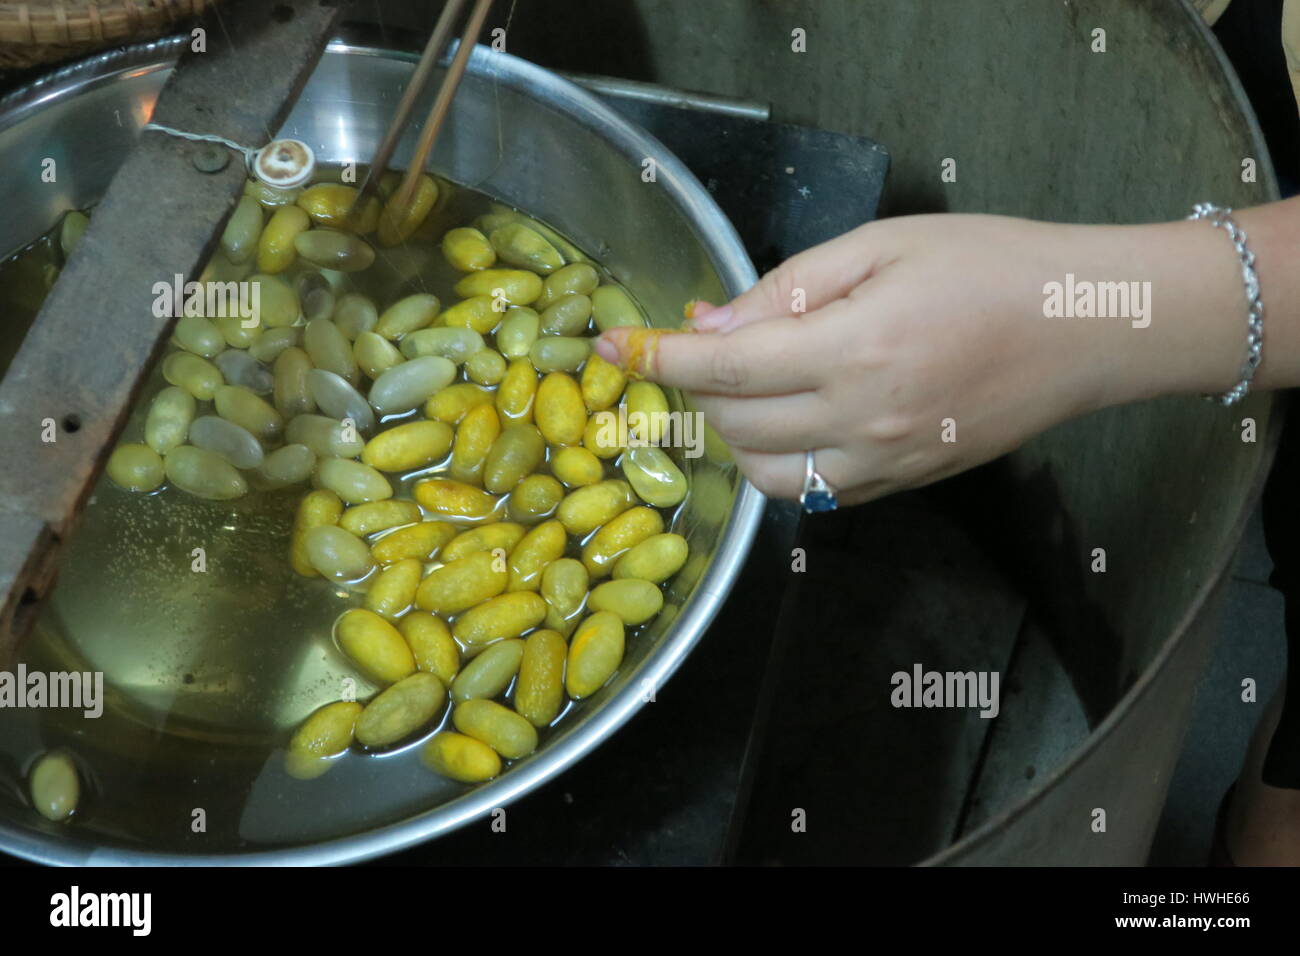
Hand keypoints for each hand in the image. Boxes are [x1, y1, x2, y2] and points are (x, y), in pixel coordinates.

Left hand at [593, 212, 1244, 505]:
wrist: (1089, 327)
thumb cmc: (991, 264)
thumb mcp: (882, 245)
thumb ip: (788, 290)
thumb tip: (709, 324)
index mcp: (855, 351)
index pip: (724, 368)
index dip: (657, 356)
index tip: (610, 344)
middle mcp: (862, 421)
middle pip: (734, 426)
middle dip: (695, 388)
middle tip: (697, 347)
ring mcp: (884, 464)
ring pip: (766, 476)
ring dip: (732, 436)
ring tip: (742, 389)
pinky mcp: (903, 485)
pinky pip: (815, 492)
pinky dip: (780, 461)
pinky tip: (788, 420)